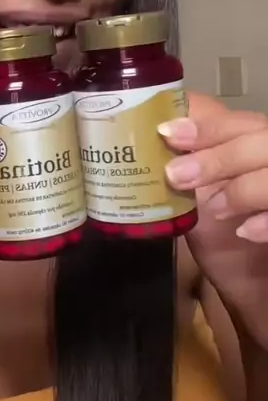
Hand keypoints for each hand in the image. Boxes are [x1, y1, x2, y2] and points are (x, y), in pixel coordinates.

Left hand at [159, 97, 267, 326]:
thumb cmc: (224, 230)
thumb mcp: (199, 194)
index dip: (206, 126)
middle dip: (218, 156)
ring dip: (242, 186)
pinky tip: (245, 231)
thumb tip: (144, 141)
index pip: (237, 121)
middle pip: (260, 138)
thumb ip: (186, 165)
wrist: (255, 279)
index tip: (167, 134)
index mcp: (254, 140)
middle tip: (177, 176)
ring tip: (213, 208)